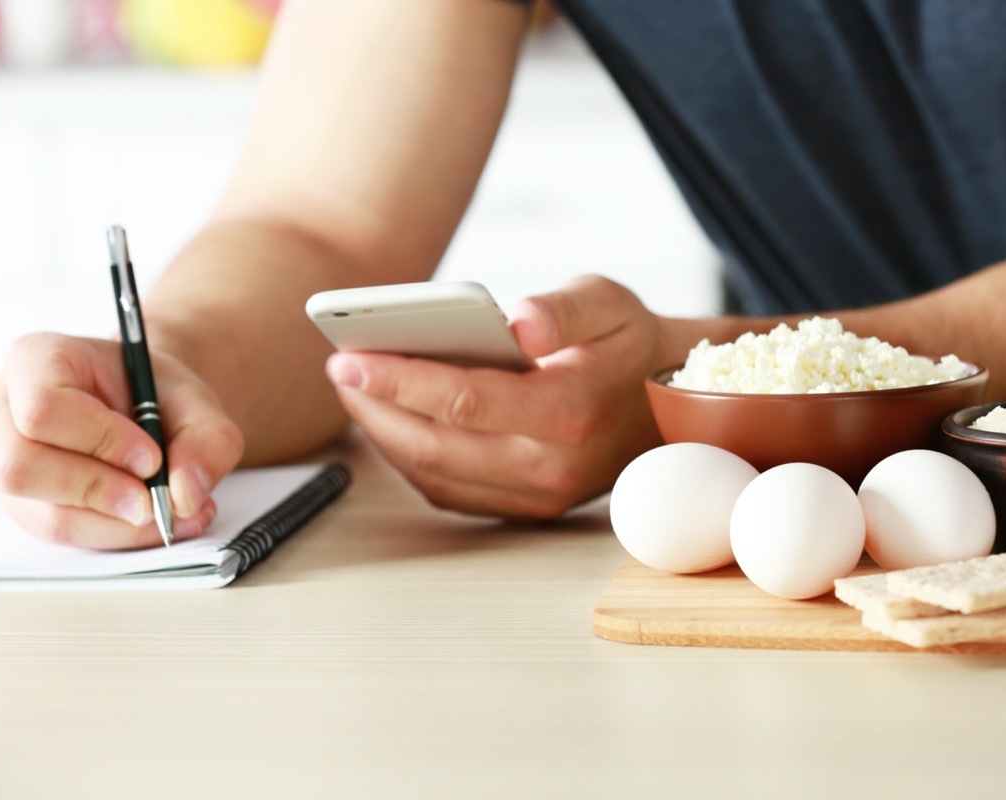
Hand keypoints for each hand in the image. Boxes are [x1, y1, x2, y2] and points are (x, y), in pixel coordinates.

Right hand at [0, 333, 243, 548]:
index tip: (151, 459)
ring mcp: (1, 462)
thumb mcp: (198, 402)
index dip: (99, 440)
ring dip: (115, 524)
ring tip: (172, 512)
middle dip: (98, 491)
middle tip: (155, 501)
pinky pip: (61, 534)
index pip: (43, 408)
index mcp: (35, 360)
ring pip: (43, 514)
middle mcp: (1, 410)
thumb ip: (207, 440)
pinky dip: (115, 535)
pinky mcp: (22, 504)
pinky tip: (154, 521)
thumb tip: (185, 495)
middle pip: (21, 467)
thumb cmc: (157, 393)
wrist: (147, 406)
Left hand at [324, 275, 666, 517]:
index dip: (400, 380)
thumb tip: (520, 321)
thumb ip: (565, 309)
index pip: (466, 401)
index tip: (349, 358)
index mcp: (571, 412)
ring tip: (355, 392)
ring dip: (385, 436)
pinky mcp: (525, 509)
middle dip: (375, 408)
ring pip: (434, 475)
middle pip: (436, 446)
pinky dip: (410, 459)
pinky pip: (450, 490)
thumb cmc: (627, 346)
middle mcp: (551, 467)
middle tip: (339, 369)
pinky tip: (390, 421)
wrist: (666, 406)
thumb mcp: (610, 303)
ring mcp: (537, 497)